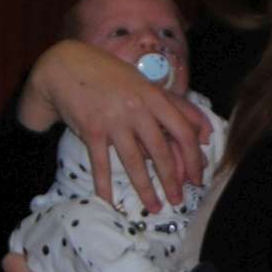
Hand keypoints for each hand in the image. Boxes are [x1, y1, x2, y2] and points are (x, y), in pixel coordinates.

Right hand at [18, 38, 211, 209]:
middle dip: (172, 180)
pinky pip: (101, 164)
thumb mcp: (146, 84)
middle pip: (161, 151)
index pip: (183, 131)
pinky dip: (104, 186)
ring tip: (155, 207)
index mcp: (154, 97)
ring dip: (145, 188)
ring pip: (134, 162)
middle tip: (178, 200)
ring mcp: (114, 120)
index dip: (193, 158)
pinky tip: (109, 203)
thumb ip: (175, 106)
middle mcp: (137, 109)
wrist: (68, 65)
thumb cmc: (111, 75)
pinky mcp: (92, 130)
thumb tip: (204, 133)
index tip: (197, 176)